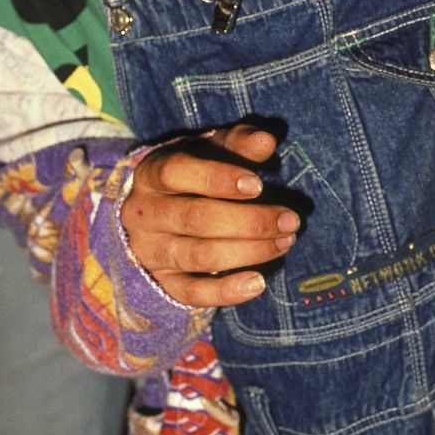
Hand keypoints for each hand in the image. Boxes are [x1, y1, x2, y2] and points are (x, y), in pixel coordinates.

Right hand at [121, 124, 297, 307]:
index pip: (177, 172)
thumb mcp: (212, 150)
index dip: (218, 178)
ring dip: (248, 252)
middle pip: (195, 218)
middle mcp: (144, 213)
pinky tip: (259, 283)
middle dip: (249, 221)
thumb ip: (238, 142)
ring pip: (198, 256)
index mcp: (152, 173)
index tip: (258, 185)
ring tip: (285, 243)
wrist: (159, 214)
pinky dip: (226, 292)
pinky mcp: (161, 282)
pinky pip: (192, 293)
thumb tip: (266, 141)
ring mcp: (150, 251)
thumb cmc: (195, 175)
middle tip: (290, 220)